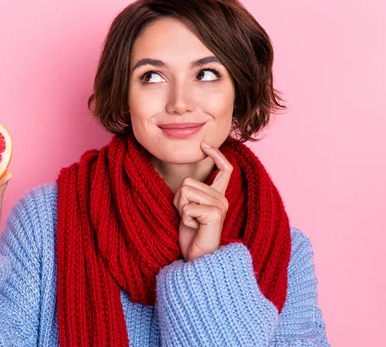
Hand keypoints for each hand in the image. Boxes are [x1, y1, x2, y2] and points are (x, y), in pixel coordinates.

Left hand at [173, 141, 232, 260]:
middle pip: (188, 182)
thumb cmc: (192, 235)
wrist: (198, 259)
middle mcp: (222, 198)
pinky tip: (193, 229)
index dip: (215, 155)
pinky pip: (187, 207)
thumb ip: (190, 193)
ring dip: (181, 208)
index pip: (224, 169)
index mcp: (218, 196)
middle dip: (179, 199)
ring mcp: (220, 206)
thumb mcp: (189, 209)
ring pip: (185, 191)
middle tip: (188, 217)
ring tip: (191, 223)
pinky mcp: (215, 214)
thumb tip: (185, 182)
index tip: (204, 144)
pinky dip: (184, 219)